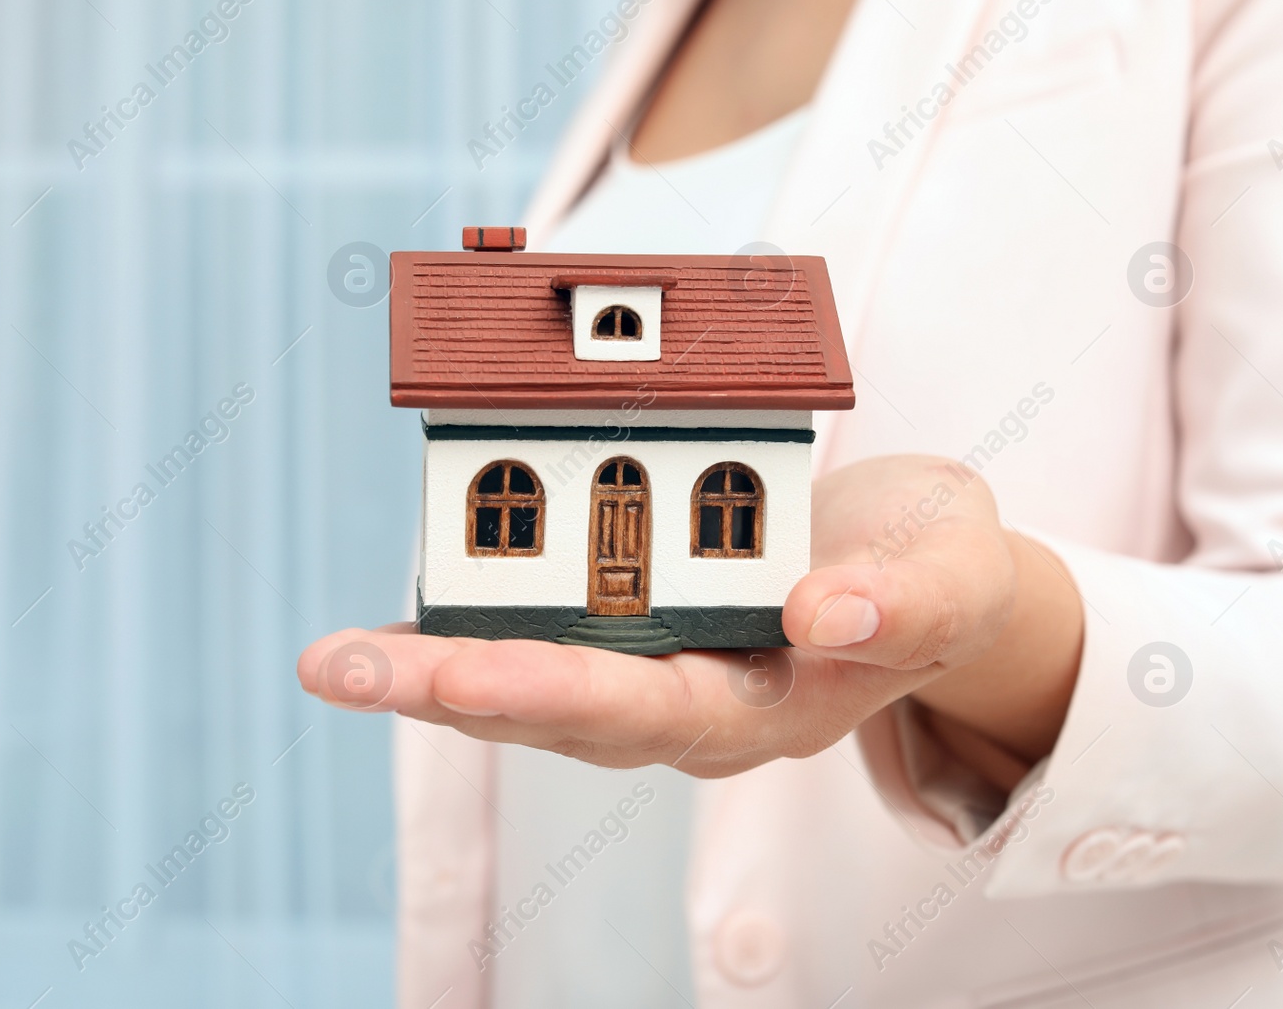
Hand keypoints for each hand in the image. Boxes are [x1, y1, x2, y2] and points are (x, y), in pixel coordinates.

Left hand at [298, 456, 1083, 782]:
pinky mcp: (623, 629)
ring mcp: (651, 674)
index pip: (658, 712)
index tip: (470, 670)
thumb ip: (905, 600)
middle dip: (447, 692)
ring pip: (526, 685)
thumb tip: (823, 614)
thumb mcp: (953, 571)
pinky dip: (459, 624)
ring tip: (329, 658)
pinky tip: (385, 623)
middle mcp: (693, 708)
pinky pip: (530, 634)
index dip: (561, 691)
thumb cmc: (934, 568)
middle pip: (559, 714)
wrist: (916, 568)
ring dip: (426, 673)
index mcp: (773, 706)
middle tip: (340, 668)